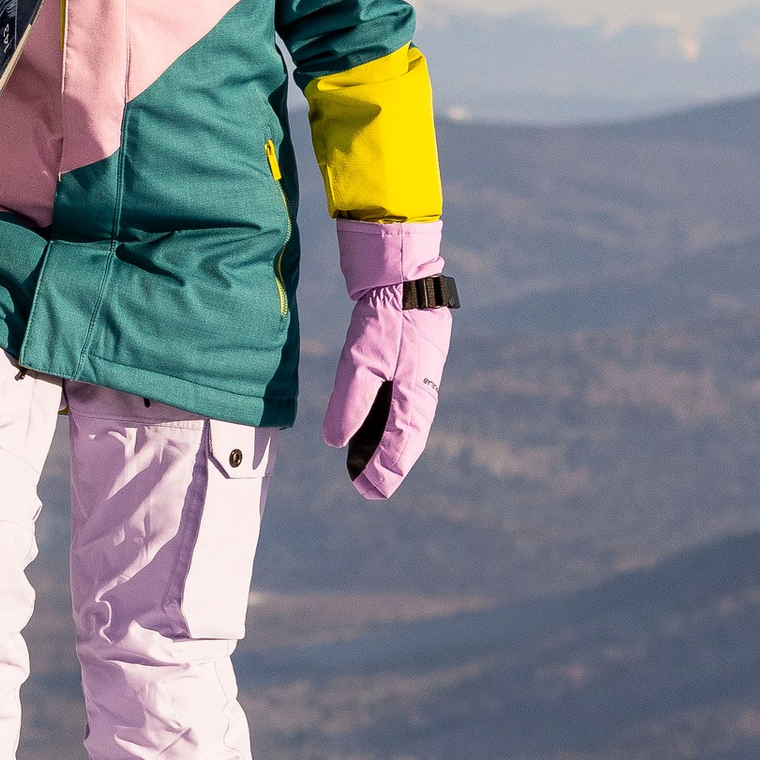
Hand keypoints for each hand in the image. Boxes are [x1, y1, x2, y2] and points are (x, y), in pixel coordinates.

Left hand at [323, 222, 453, 502]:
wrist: (402, 268)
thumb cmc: (385, 314)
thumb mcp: (361, 361)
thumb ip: (351, 403)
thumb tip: (336, 442)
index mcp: (416, 392)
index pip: (402, 444)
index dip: (386, 471)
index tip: (368, 492)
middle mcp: (422, 387)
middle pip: (406, 435)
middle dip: (386, 461)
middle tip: (366, 485)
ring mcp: (420, 371)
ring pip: (404, 417)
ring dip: (385, 440)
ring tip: (363, 459)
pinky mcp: (412, 356)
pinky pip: (400, 397)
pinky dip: (385, 414)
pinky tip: (371, 418)